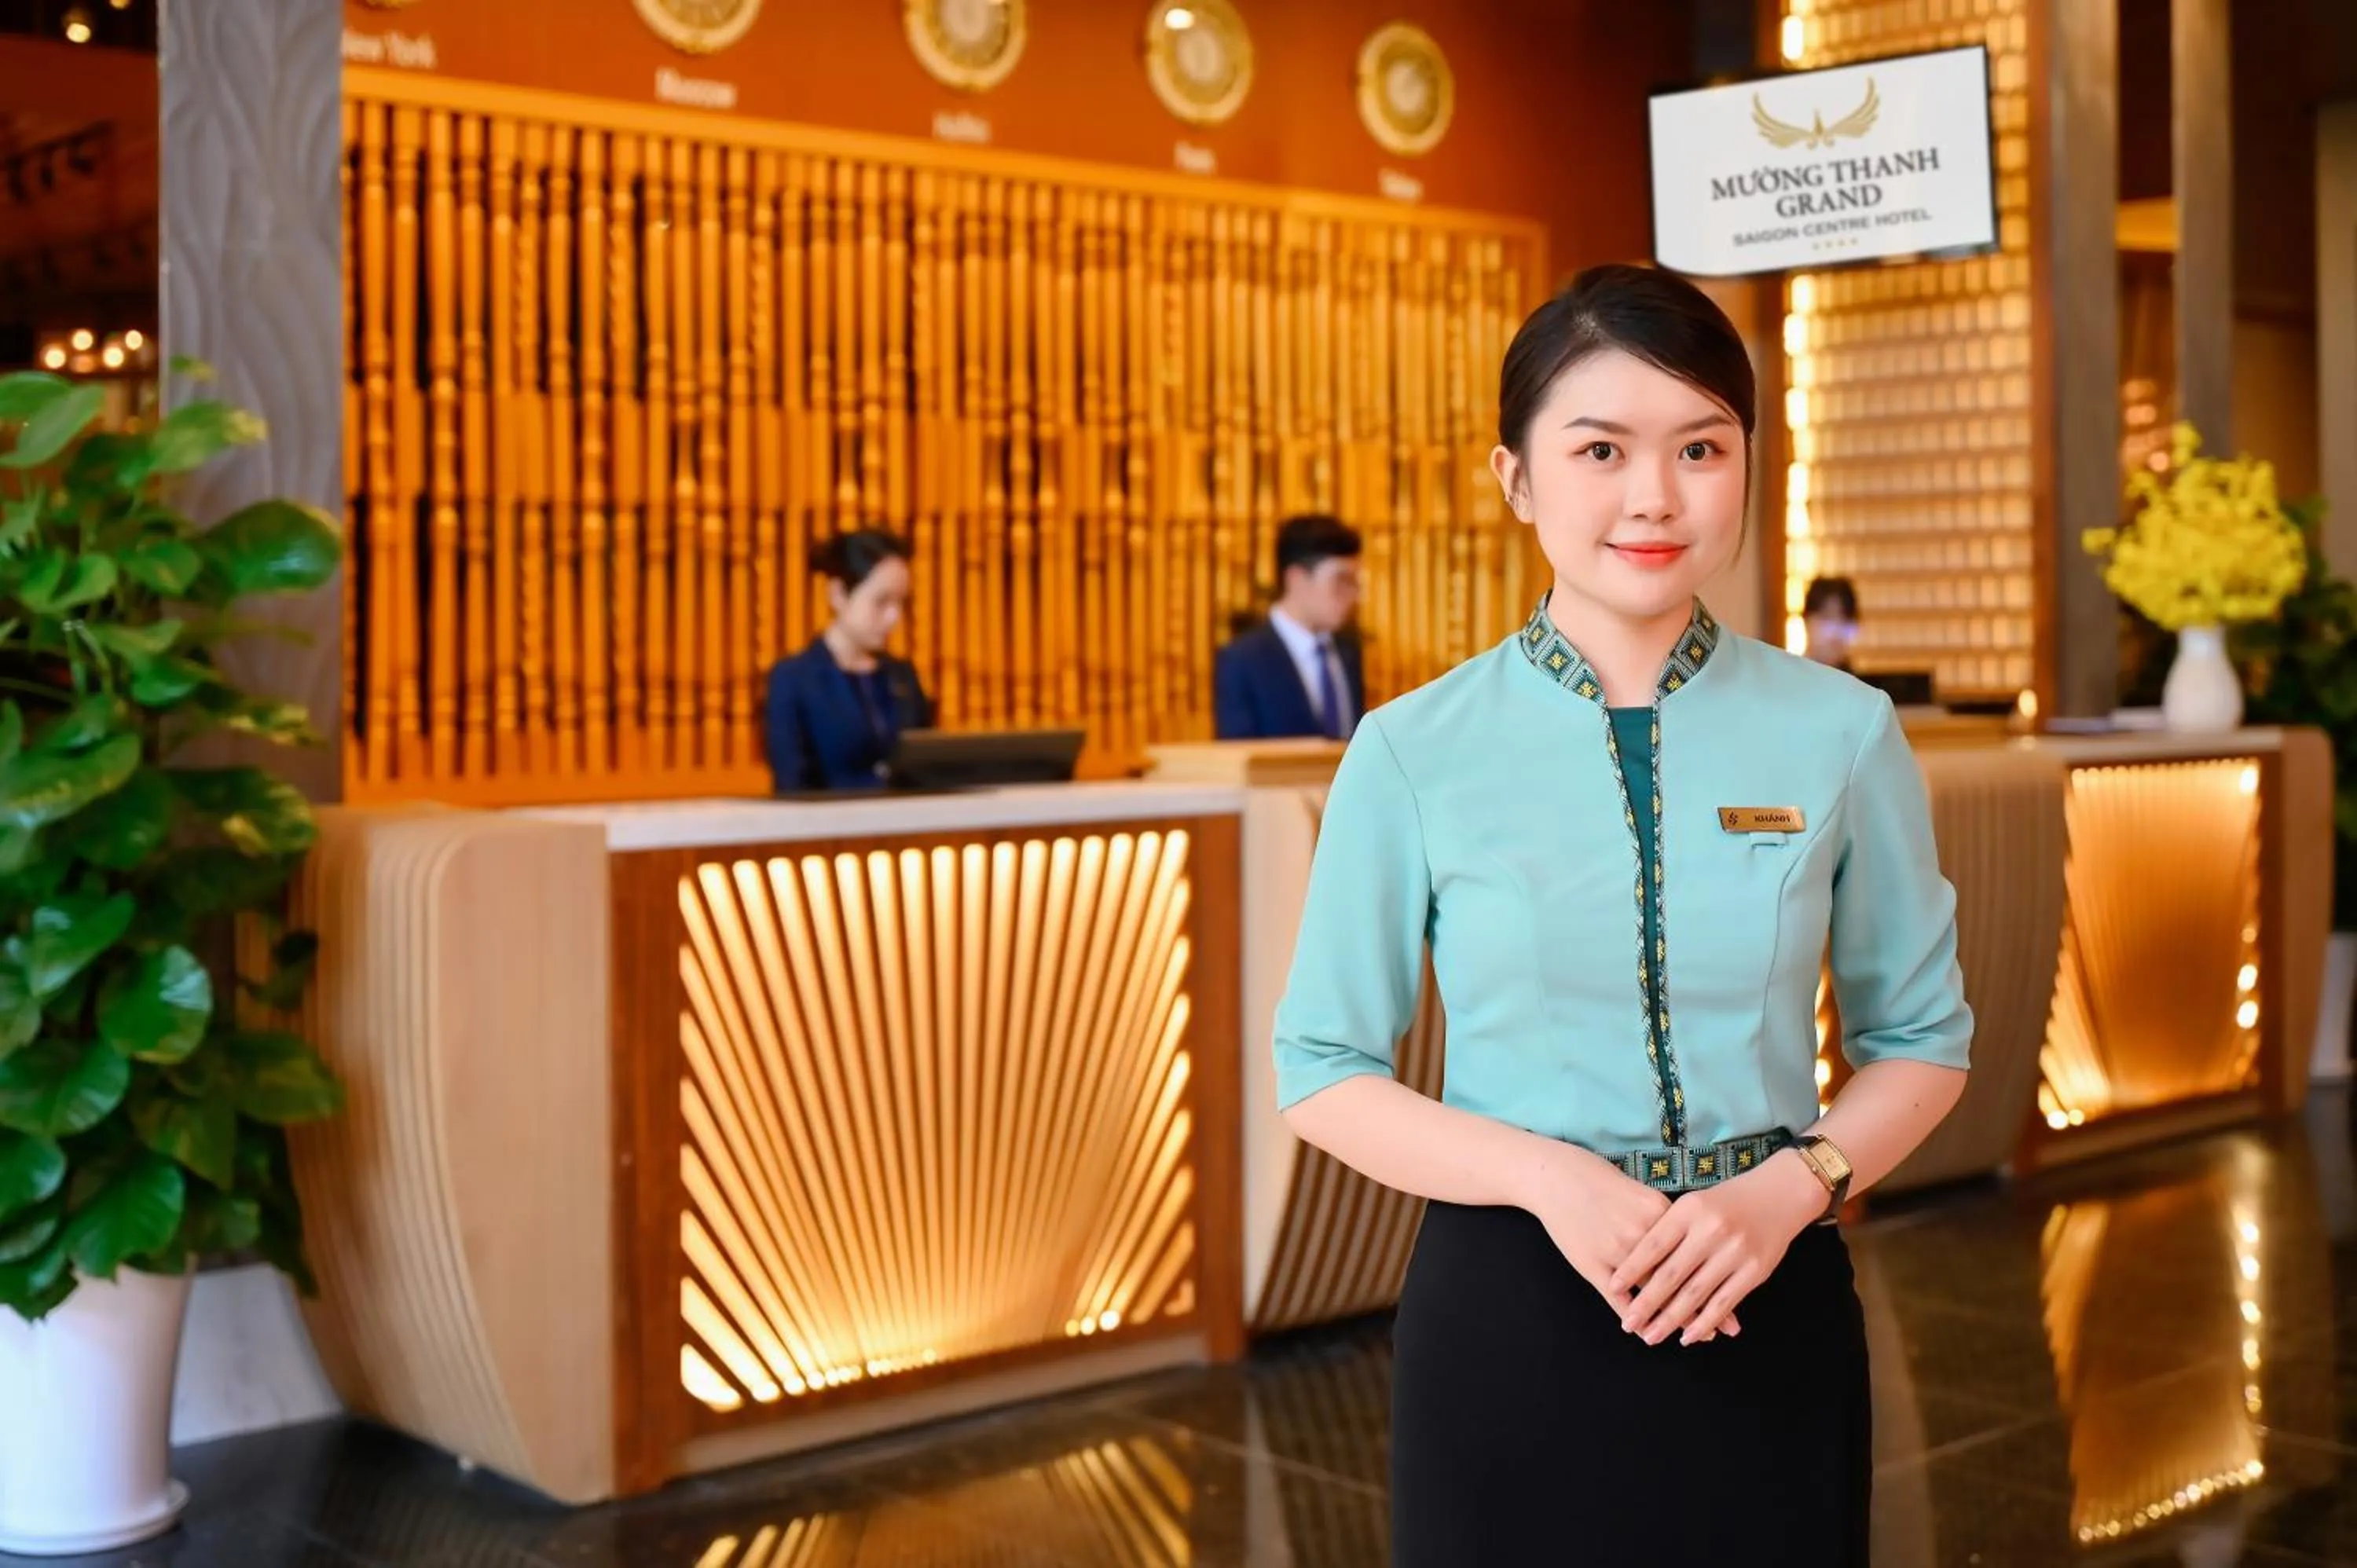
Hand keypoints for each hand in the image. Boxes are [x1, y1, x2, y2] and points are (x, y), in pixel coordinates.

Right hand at [1518, 1145, 1737, 1336]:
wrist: (1556, 1176)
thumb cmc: (1599, 1181)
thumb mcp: (1640, 1193)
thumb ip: (1665, 1219)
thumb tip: (1695, 1241)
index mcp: (1658, 1213)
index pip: (1693, 1256)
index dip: (1713, 1283)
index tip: (1732, 1305)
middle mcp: (1641, 1234)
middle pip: (1678, 1279)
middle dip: (1701, 1308)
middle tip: (1719, 1331)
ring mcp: (1616, 1252)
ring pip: (1651, 1294)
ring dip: (1672, 1318)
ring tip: (1692, 1336)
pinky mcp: (1592, 1265)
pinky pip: (1618, 1299)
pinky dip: (1633, 1316)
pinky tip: (1645, 1329)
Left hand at [1610, 1150, 1824, 1345]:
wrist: (1779, 1194)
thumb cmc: (1726, 1202)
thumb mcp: (1693, 1204)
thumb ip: (1668, 1229)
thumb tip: (1636, 1266)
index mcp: (1689, 1210)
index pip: (1653, 1245)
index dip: (1632, 1269)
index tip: (1613, 1287)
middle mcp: (1710, 1230)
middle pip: (1671, 1274)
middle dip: (1647, 1303)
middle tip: (1629, 1323)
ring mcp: (1734, 1252)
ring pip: (1695, 1293)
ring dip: (1671, 1319)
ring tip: (1651, 1335)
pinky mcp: (1754, 1271)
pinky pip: (1724, 1303)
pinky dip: (1704, 1322)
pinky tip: (1688, 1335)